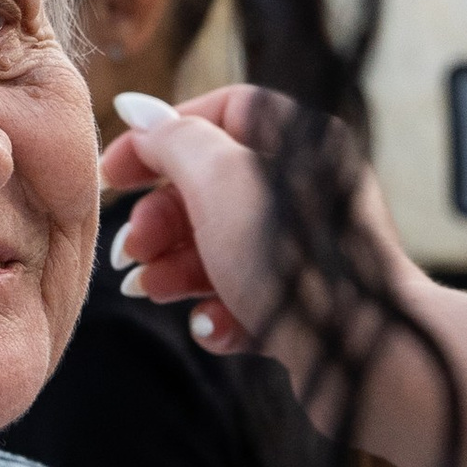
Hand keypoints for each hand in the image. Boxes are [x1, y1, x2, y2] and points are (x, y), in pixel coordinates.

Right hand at [99, 85, 411, 373]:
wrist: (352, 353)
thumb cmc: (291, 258)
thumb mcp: (219, 180)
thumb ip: (174, 141)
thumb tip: (141, 112)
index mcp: (299, 144)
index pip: (220, 112)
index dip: (160, 136)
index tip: (113, 174)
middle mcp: (305, 192)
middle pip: (209, 187)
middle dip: (160, 219)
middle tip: (131, 249)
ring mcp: (302, 252)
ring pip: (218, 247)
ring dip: (174, 269)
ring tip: (152, 290)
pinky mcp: (298, 307)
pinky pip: (241, 299)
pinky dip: (216, 312)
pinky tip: (214, 325)